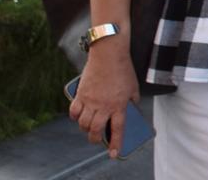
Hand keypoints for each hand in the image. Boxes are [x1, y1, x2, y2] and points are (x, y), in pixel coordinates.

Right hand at [68, 42, 139, 158]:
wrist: (108, 53)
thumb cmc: (123, 69)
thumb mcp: (134, 86)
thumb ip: (132, 99)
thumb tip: (131, 107)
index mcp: (119, 105)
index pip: (118, 129)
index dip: (116, 144)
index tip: (113, 154)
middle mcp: (104, 105)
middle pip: (96, 130)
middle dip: (95, 139)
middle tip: (96, 139)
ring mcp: (90, 101)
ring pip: (83, 124)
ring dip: (85, 129)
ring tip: (89, 127)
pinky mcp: (80, 94)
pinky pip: (73, 111)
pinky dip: (74, 117)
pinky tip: (78, 116)